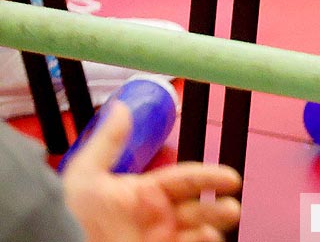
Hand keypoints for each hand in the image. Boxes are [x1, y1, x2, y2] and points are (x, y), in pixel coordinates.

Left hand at [62, 103, 241, 241]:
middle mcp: (154, 216)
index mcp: (143, 193)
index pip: (186, 180)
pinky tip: (205, 237)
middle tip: (232, 203)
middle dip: (219, 204)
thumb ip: (108, 142)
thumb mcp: (86, 175)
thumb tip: (121, 108)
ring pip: (198, 229)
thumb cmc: (69, 216)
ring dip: (214, 224)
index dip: (210, 177)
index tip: (230, 179)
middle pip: (199, 206)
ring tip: (225, 218)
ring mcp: (157, 238)